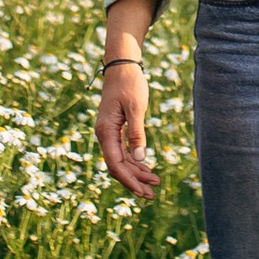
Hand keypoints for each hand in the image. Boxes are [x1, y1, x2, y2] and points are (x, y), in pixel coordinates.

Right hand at [97, 54, 157, 200]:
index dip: (129, 180)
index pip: (115, 164)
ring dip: (136, 173)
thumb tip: (139, 158)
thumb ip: (136, 133)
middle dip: (134, 181)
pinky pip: (122, 151)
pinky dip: (134, 161)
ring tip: (154, 183)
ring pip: (120, 160)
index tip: (144, 192)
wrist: (122, 64)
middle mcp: (104, 134)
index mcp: (106, 131)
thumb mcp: (136, 107)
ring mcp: (108, 132)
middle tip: (152, 195)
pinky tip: (146, 167)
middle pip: (117, 166)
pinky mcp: (114, 128)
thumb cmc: (129, 83)